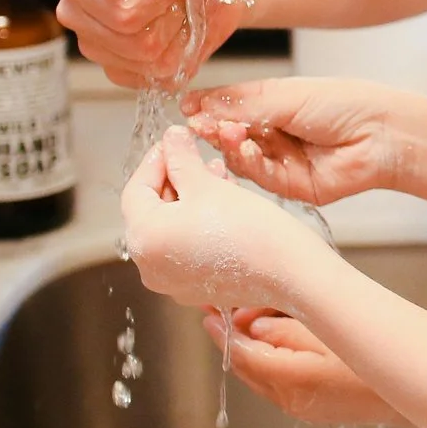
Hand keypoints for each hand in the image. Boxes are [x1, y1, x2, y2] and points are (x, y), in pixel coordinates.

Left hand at [120, 129, 326, 309]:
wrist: (290, 272)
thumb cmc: (249, 230)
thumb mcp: (208, 184)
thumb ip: (181, 159)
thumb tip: (171, 139)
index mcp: (145, 239)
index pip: (136, 190)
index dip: (155, 161)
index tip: (173, 143)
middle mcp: (150, 266)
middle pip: (152, 212)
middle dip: (175, 181)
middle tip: (197, 159)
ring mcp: (172, 282)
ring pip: (171, 229)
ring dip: (189, 201)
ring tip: (217, 179)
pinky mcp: (195, 288)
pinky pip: (186, 248)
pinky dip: (198, 226)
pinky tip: (222, 208)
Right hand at [181, 77, 416, 205]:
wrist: (381, 134)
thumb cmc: (343, 104)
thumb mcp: (286, 95)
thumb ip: (242, 103)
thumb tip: (198, 103)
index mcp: (273, 106)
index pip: (230, 108)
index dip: (208, 109)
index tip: (186, 108)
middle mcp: (273, 134)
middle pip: (230, 135)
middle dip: (213, 128)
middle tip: (198, 123)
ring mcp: (280, 162)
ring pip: (240, 158)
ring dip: (228, 145)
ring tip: (225, 132)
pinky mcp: (290, 187)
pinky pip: (259, 177)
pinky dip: (247, 164)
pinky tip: (244, 150)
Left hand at [213, 307, 402, 424]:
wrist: (414, 394)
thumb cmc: (378, 360)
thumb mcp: (331, 335)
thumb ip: (287, 330)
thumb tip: (253, 328)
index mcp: (291, 381)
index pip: (244, 355)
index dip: (223, 333)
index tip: (208, 312)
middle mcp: (290, 400)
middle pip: (249, 368)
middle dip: (234, 339)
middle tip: (222, 310)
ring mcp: (302, 408)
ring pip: (262, 376)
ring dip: (252, 350)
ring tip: (247, 321)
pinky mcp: (314, 408)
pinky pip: (279, 382)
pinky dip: (270, 361)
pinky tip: (275, 342)